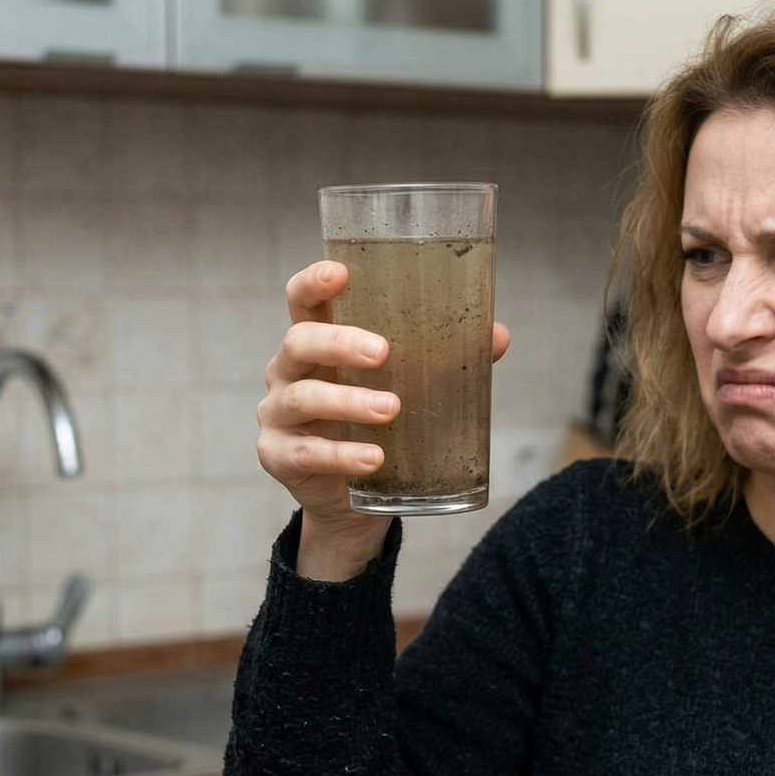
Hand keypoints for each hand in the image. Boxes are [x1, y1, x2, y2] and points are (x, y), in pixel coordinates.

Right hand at [256, 260, 510, 579]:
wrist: (352, 502)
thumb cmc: (378, 426)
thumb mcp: (409, 388)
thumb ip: (447, 360)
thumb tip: (497, 336)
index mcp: (316, 342)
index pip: (302, 300)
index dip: (314, 282)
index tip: (340, 273)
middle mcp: (288, 371)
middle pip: (299, 342)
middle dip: (339, 342)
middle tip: (384, 353)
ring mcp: (277, 414)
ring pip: (304, 398)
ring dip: (349, 402)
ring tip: (392, 409)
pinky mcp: (277, 456)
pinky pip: (306, 452)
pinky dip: (341, 454)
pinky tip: (373, 458)